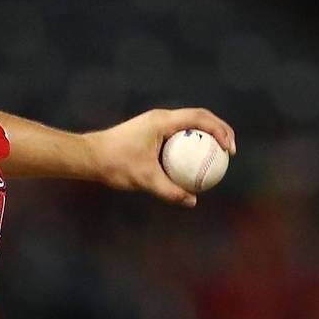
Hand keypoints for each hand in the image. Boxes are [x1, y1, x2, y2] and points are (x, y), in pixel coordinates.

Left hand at [84, 108, 236, 207]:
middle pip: (199, 118)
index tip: (229, 149)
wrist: (89, 156)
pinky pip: (177, 136)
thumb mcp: (144, 179)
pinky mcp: (150, 132)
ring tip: (218, 157)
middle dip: (219, 131)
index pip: (200, 118)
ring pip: (188, 126)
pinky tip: (194, 165)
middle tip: (230, 152)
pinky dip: (190, 146)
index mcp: (162, 121)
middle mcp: (160, 118)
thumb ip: (169, 190)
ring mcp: (155, 124)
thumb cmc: (114, 164)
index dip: (220, 130)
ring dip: (206, 137)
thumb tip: (192, 201)